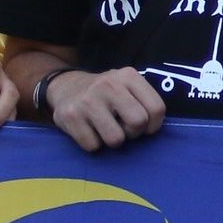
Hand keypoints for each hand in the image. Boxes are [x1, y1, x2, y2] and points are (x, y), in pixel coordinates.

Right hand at [47, 69, 166, 152]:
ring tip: (105, 128)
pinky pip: (93, 146)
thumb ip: (144, 102)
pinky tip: (89, 129)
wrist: (66, 87)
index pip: (157, 108)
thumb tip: (153, 128)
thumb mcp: (127, 87)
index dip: (154, 125)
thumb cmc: (106, 93)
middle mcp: (109, 84)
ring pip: (116, 139)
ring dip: (112, 140)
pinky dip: (93, 143)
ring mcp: (88, 100)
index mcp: (128, 76)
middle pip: (138, 123)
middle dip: (133, 133)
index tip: (145, 127)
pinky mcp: (70, 116)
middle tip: (123, 128)